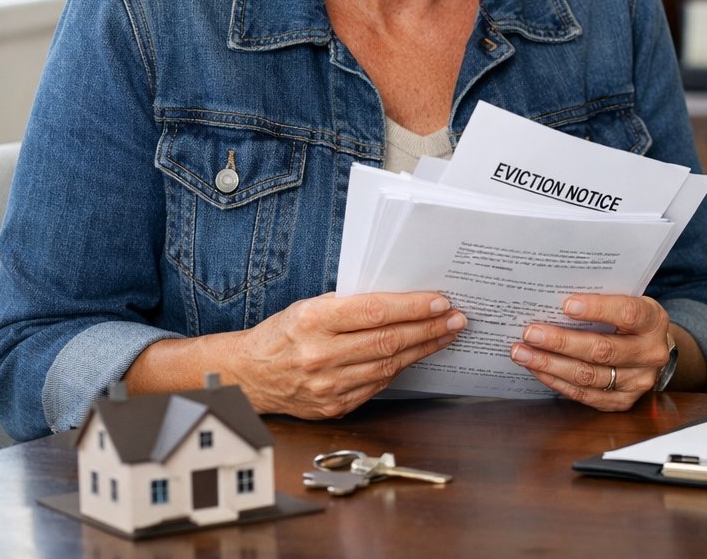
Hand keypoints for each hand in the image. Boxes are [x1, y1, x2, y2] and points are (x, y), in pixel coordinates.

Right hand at [225, 291, 465, 418]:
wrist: (250, 376)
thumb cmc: (283, 334)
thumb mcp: (310, 307)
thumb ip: (351, 304)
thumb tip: (401, 300)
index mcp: (313, 322)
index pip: (374, 312)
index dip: (412, 307)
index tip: (440, 301)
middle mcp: (320, 356)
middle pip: (388, 341)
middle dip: (429, 329)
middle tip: (456, 318)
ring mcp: (328, 386)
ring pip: (388, 366)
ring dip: (423, 349)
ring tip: (446, 335)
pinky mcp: (334, 407)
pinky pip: (377, 386)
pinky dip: (400, 369)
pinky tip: (416, 355)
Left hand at [510, 294, 674, 410]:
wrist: (651, 349)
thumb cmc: (631, 320)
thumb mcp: (627, 300)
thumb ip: (602, 299)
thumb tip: (554, 298)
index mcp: (653, 321)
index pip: (627, 313)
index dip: (597, 309)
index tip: (567, 304)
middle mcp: (650, 354)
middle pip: (602, 350)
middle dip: (561, 342)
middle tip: (530, 333)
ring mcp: (637, 382)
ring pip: (589, 376)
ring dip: (550, 364)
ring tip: (523, 353)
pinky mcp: (622, 402)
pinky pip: (584, 394)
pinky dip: (556, 380)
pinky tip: (538, 369)